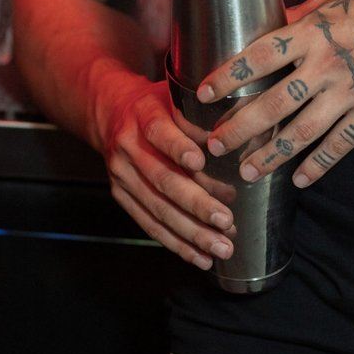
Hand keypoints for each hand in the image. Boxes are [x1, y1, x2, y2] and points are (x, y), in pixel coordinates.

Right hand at [101, 77, 237, 270]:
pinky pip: (150, 225)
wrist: (112, 112)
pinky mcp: (122, 197)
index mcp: (143, 115)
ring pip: (158, 209)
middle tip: (226, 220)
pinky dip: (177, 244)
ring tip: (222, 247)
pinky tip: (201, 257)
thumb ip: (200, 114)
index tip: (200, 162)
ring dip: (192, 232)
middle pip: (162, 179)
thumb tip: (242, 138)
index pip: (159, 131)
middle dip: (196, 204)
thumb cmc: (158, 105)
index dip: (178, 147)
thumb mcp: (175, 96)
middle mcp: (128, 146)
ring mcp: (122, 175)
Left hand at [196, 0, 353, 188]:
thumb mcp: (331, 3)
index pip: (259, 56)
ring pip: (302, 131)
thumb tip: (267, 26)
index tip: (202, 93)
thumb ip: (298, 19)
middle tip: (213, 146)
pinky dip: (318, 163)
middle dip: (240, 127)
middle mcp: (326, 64)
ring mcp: (351, 90)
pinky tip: (298, 179)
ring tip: (246, 171)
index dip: (229, 76)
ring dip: (271, 154)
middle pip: (274, 102)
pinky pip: (340, 143)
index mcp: (312, 33)